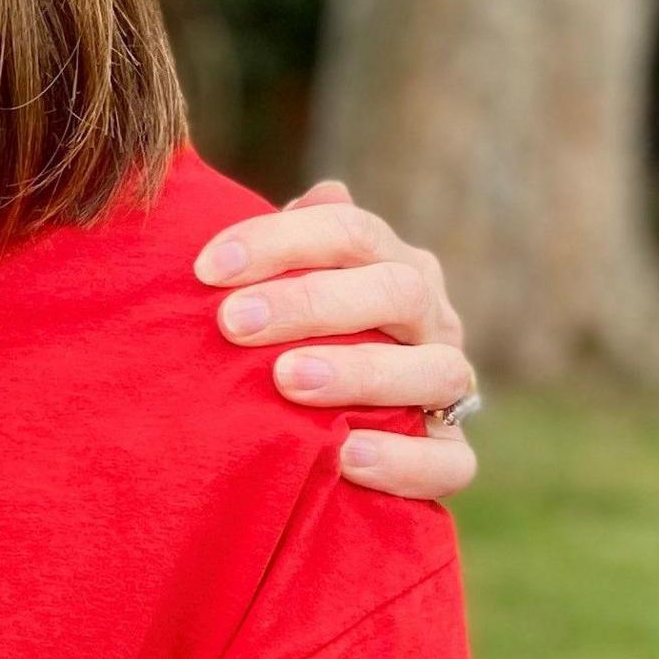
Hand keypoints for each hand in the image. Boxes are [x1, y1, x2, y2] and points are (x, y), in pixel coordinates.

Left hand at [193, 180, 478, 502]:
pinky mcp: (452, 457)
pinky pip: (451, 465)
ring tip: (288, 381)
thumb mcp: (287, 289)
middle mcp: (433, 319)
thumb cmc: (294, 340)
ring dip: (360, 373)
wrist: (338, 431)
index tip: (206, 268)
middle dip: (310, 302)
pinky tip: (344, 457)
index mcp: (392, 265)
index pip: (350, 231)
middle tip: (233, 322)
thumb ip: (296, 247)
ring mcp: (449, 388)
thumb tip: (322, 193)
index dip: (278, 240)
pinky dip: (401, 461)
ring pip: (437, 371)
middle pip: (396, 290)